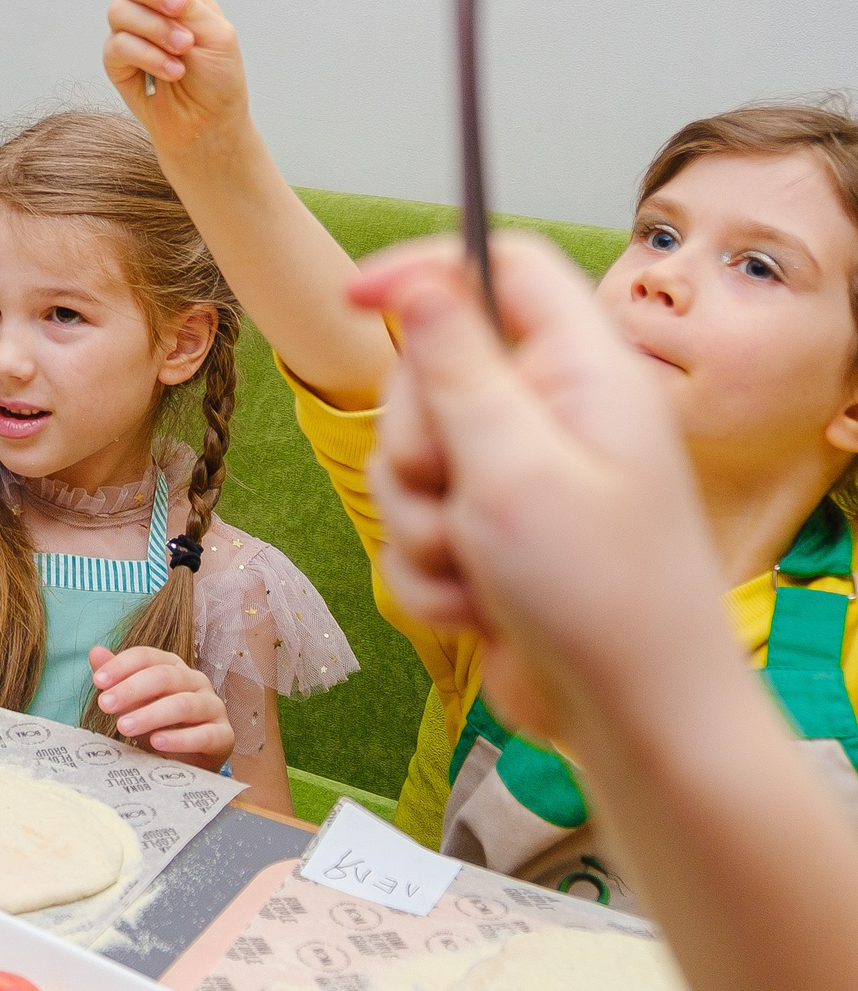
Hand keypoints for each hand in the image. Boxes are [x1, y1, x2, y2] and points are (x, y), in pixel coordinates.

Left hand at [90, 644, 232, 766]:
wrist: (187, 762)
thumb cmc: (159, 725)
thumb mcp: (133, 703)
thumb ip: (117, 679)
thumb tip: (95, 652)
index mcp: (173, 667)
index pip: (147, 656)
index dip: (121, 666)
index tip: (98, 681)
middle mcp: (196, 681)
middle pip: (165, 676)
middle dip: (132, 689)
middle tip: (105, 705)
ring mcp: (214, 707)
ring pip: (184, 704)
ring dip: (151, 715)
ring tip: (123, 727)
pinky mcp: (224, 736)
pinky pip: (205, 734)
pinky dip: (180, 739)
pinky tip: (157, 743)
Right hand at [103, 0, 249, 146]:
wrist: (208, 125)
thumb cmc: (219, 79)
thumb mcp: (216, 32)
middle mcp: (150, 8)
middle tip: (180, 10)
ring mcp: (130, 34)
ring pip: (120, 11)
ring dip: (156, 30)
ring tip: (184, 52)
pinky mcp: (116, 62)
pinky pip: (118, 45)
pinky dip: (148, 56)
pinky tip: (171, 71)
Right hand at [351, 233, 715, 748]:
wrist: (635, 723)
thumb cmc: (599, 596)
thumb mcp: (513, 467)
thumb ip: (457, 367)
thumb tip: (423, 277)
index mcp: (582, 375)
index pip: (501, 267)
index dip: (426, 267)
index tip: (354, 300)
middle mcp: (554, 418)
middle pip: (432, 372)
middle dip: (412, 442)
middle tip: (447, 491)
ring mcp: (522, 482)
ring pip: (410, 462)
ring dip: (417, 522)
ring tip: (471, 569)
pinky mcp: (494, 541)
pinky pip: (415, 531)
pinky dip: (427, 574)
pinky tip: (474, 612)